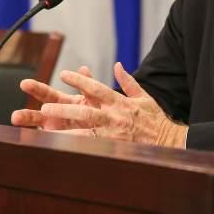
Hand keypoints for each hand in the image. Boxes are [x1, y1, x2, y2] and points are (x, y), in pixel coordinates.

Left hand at [13, 63, 186, 148]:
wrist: (169, 142)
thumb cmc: (155, 120)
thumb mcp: (144, 97)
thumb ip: (128, 82)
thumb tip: (118, 65)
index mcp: (120, 102)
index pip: (97, 88)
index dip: (80, 80)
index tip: (64, 74)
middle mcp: (115, 118)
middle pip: (86, 113)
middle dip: (64, 110)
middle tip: (44, 109)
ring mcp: (114, 135)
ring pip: (85, 133)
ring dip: (65, 132)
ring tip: (46, 131)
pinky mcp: (114, 149)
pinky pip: (92, 148)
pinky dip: (76, 148)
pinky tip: (61, 148)